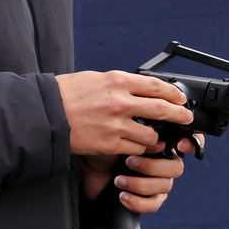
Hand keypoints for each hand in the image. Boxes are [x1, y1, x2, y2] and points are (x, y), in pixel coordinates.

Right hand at [55, 70, 192, 156]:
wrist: (43, 113)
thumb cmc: (65, 93)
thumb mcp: (93, 79)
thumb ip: (117, 85)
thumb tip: (138, 90)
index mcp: (116, 81)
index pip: (156, 86)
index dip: (173, 94)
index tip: (180, 99)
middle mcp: (120, 102)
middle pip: (162, 110)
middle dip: (179, 116)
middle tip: (185, 118)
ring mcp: (116, 124)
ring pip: (151, 135)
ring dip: (155, 138)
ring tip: (153, 137)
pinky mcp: (110, 144)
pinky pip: (135, 149)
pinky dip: (138, 149)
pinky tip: (135, 146)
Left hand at [79, 135, 200, 212]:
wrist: (85, 164)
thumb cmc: (101, 142)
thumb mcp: (115, 128)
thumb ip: (135, 126)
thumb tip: (150, 130)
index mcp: (158, 141)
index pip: (187, 141)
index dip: (192, 144)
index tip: (179, 145)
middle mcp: (161, 161)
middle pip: (177, 168)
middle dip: (153, 166)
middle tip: (129, 162)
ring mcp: (155, 180)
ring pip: (165, 187)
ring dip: (140, 184)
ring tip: (119, 180)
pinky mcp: (146, 196)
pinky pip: (153, 204)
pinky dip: (138, 201)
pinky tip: (122, 195)